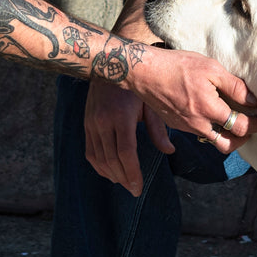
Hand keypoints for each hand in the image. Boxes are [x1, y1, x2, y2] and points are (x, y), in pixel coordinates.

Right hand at [84, 81, 173, 196]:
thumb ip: (158, 129)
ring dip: (111, 174)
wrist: (109, 65)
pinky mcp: (86, 123)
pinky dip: (98, 165)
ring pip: (99, 157)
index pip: (125, 152)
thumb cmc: (135, 85)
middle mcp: (103, 121)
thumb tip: (169, 151)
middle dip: (123, 178)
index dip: (131, 173)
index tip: (138, 188)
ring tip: (124, 183)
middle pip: (111, 159)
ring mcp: (92, 123)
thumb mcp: (151, 104)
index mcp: (121, 116)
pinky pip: (90, 151)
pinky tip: (109, 172)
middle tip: (134, 190)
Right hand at [129, 45, 256, 156]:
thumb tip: (253, 101)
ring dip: (223, 134)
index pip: (241, 127)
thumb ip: (234, 86)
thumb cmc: (176, 66)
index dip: (256, 124)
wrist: (143, 71)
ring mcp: (184, 126)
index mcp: (209, 109)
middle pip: (227, 145)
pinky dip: (207, 127)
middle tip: (247, 127)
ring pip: (211, 140)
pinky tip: (207, 112)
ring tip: (228, 120)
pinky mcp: (174, 124)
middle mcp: (197, 123)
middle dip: (241, 139)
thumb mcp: (210, 68)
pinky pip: (196, 132)